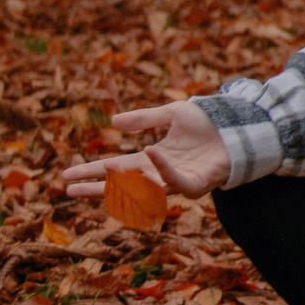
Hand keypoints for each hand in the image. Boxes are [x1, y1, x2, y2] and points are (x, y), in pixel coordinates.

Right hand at [60, 100, 228, 200]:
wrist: (238, 126)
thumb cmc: (208, 123)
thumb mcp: (171, 114)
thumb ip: (144, 119)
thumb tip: (114, 122)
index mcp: (153, 159)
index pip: (116, 168)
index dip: (92, 172)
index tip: (66, 177)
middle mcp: (161, 174)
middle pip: (123, 184)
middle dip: (97, 187)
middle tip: (69, 190)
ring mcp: (178, 181)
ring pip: (146, 187)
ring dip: (127, 178)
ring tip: (107, 165)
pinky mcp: (197, 184)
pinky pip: (176, 180)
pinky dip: (163, 169)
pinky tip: (150, 153)